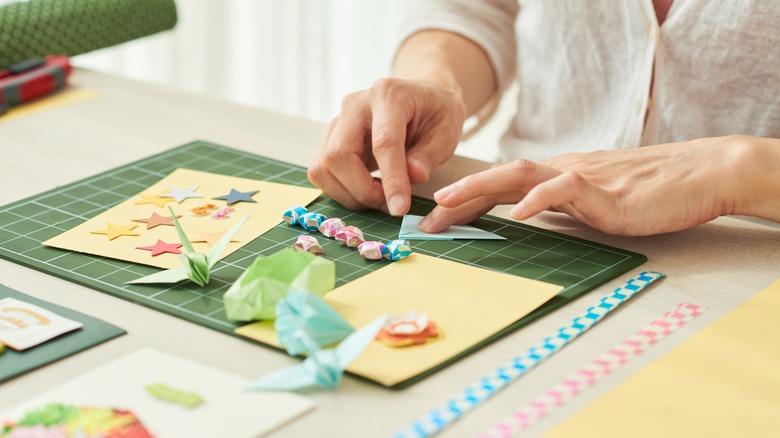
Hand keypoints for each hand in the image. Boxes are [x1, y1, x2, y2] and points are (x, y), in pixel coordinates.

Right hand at [307, 77, 466, 215]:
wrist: (419, 97)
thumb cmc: (435, 113)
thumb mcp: (446, 131)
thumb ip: (429, 155)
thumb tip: (414, 176)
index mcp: (388, 96)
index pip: (383, 141)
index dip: (391, 179)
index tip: (400, 208)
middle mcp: (354, 105)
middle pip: (338, 154)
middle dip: (362, 190)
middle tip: (391, 205)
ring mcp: (337, 122)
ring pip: (324, 168)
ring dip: (350, 194)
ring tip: (381, 199)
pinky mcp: (329, 140)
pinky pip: (323, 173)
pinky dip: (343, 191)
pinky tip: (368, 191)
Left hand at [419, 136, 770, 235]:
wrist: (696, 175)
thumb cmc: (647, 192)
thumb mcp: (593, 203)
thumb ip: (562, 209)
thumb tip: (532, 221)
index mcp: (556, 177)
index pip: (502, 187)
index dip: (467, 203)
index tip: (437, 222)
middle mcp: (560, 171)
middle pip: (499, 179)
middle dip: (459, 198)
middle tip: (426, 221)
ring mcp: (580, 177)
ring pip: (519, 174)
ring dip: (480, 189)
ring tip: (449, 203)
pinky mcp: (602, 189)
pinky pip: (562, 188)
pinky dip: (538, 199)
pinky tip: (518, 212)